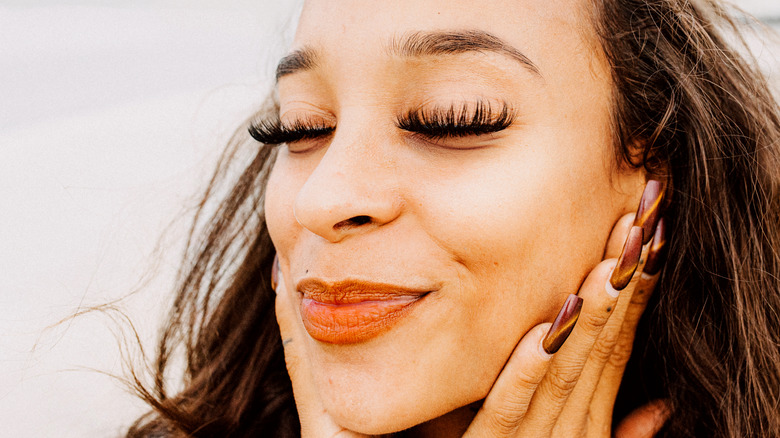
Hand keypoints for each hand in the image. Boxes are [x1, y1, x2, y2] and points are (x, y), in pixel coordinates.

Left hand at [275, 211, 668, 436]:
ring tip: (609, 266)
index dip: (638, 292)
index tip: (652, 235)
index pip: (618, 348)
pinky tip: (543, 331)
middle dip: (623, 284)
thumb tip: (659, 408)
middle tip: (640, 220)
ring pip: (565, 372)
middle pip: (600, 349)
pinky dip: (528, 370)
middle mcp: (573, 430)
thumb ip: (613, 429)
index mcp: (589, 422)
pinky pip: (508, 409)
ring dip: (590, 317)